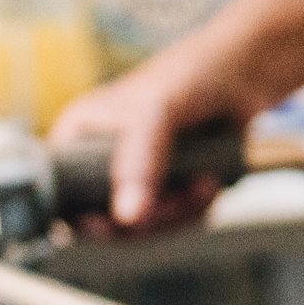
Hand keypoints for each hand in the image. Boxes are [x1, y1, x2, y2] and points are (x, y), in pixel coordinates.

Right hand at [48, 37, 254, 229]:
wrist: (243, 73)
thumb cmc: (189, 78)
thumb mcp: (156, 115)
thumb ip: (138, 163)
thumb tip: (127, 219)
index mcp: (77, 138)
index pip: (60, 196)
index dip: (83, 222)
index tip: (117, 225)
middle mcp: (99, 161)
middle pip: (106, 225)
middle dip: (150, 221)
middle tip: (185, 197)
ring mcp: (135, 178)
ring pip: (144, 230)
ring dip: (181, 215)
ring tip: (207, 183)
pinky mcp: (169, 190)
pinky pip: (174, 224)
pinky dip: (196, 212)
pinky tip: (212, 183)